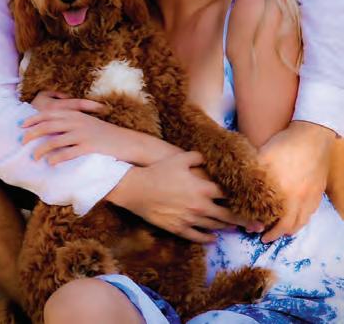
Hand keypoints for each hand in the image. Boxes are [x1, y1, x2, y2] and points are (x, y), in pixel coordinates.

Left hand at [23, 108, 141, 163]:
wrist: (124, 141)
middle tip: (22, 141)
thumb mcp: (86, 123)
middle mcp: (77, 121)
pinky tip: (50, 163)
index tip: (22, 125)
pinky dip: (57, 158)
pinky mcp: (89, 146)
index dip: (34, 119)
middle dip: (33, 133)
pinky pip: (69, 153)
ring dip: (42, 149)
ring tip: (34, 157)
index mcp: (75, 114)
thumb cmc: (103, 135)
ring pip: (56, 140)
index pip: (50, 113)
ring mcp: (83, 133)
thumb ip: (70, 123)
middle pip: (49, 125)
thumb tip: (49, 130)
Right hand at [106, 152, 255, 242]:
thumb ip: (198, 157)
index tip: (253, 201)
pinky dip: (208, 239)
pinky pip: (197, 237)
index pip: (228, 195)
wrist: (137, 189)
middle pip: (227, 215)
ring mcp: (190, 219)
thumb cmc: (158, 171)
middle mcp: (199, 205)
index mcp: (202, 188)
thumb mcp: (179, 159)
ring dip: (227, 228)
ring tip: (237, 229)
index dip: (242, 197)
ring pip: (214, 227)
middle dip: (243, 220)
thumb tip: (209, 156)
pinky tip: (214, 238)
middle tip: (257, 225)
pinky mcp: (179, 229)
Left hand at [258, 121, 334, 242]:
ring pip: (300, 223)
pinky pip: (309, 214)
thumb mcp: (263, 155)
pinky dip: (300, 220)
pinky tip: (293, 218)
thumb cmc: (285, 144)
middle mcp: (297, 198)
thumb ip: (252, 172)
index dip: (261, 227)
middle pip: (287, 226)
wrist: (312, 135)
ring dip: (288, 230)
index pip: (271, 218)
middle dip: (274, 234)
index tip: (252, 230)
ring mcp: (309, 197)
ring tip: (279, 231)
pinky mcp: (317, 193)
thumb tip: (236, 184)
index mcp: (282, 191)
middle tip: (264, 237)